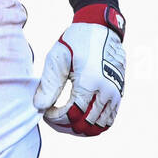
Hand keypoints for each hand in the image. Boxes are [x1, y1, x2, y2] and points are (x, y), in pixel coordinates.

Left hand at [33, 4, 125, 135]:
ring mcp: (115, 94)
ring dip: (78, 129)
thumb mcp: (58, 58)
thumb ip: (49, 84)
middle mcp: (106, 91)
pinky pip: (108, 120)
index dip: (54, 118)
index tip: (44, 110)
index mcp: (90, 82)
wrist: (102, 29)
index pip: (71, 115)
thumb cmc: (76, 41)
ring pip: (98, 127)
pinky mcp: (119, 94)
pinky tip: (77, 119)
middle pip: (84, 125)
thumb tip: (39, 107)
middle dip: (64, 126)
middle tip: (50, 116)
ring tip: (62, 119)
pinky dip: (93, 125)